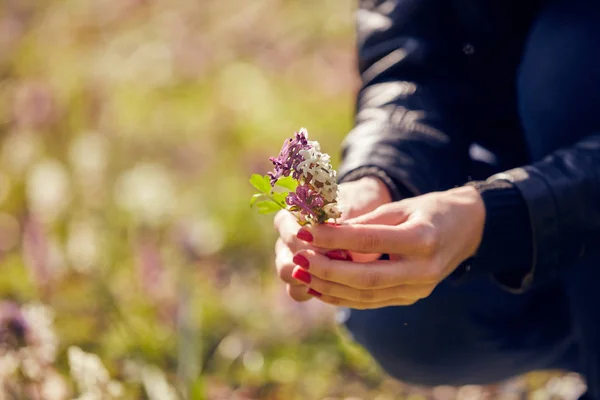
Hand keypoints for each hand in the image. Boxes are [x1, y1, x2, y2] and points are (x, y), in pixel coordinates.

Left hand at [289, 186, 485, 308]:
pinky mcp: (410, 298)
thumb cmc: (431, 210)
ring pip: (366, 295)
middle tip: (298, 260)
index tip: (306, 231)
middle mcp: (423, 270)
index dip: (335, 238)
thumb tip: (325, 232)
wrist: (468, 230)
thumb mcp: (402, 206)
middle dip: (327, 270)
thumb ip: (366, 221)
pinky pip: (371, 301)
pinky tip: (320, 288)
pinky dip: (343, 296)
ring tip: (301, 275)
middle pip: (366, 277)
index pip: (370, 241)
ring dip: (330, 287)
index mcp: (423, 239)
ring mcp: (419, 289)